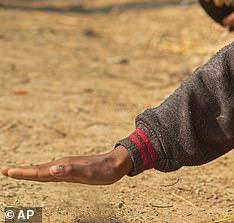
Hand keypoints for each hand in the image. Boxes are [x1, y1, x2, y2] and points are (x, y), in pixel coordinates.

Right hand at [0, 145, 131, 184]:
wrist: (118, 163)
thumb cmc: (105, 170)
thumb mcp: (89, 173)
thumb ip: (71, 171)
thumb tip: (52, 169)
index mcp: (63, 166)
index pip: (39, 171)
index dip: (23, 172)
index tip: (7, 171)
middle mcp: (63, 165)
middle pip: (38, 170)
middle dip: (21, 171)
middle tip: (5, 171)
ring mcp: (67, 167)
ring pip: (44, 171)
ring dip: (30, 172)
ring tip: (17, 173)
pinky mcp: (73, 170)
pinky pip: (53, 173)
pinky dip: (43, 174)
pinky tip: (44, 175)